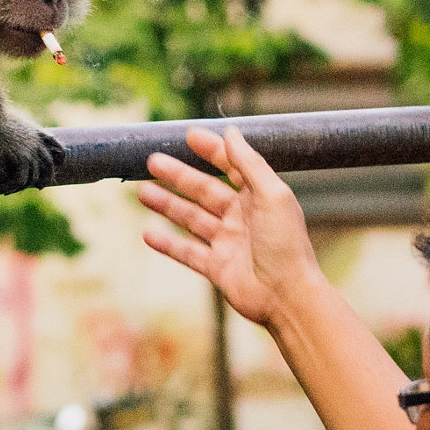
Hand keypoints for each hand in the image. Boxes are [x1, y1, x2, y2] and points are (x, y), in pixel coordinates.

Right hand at [138, 126, 323, 329]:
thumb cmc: (286, 245)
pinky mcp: (217, 268)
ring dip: (167, 205)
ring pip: (191, 219)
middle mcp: (241, 217)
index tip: (188, 136)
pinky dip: (167, 243)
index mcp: (258, 197)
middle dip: (178, 176)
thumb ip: (249, 164)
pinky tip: (147, 233)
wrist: (288, 297)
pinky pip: (187, 252)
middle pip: (204, 191)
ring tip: (142, 193)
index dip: (211, 150)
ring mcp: (227, 243)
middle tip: (152, 161)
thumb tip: (231, 131)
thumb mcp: (272, 196)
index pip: (231, 166)